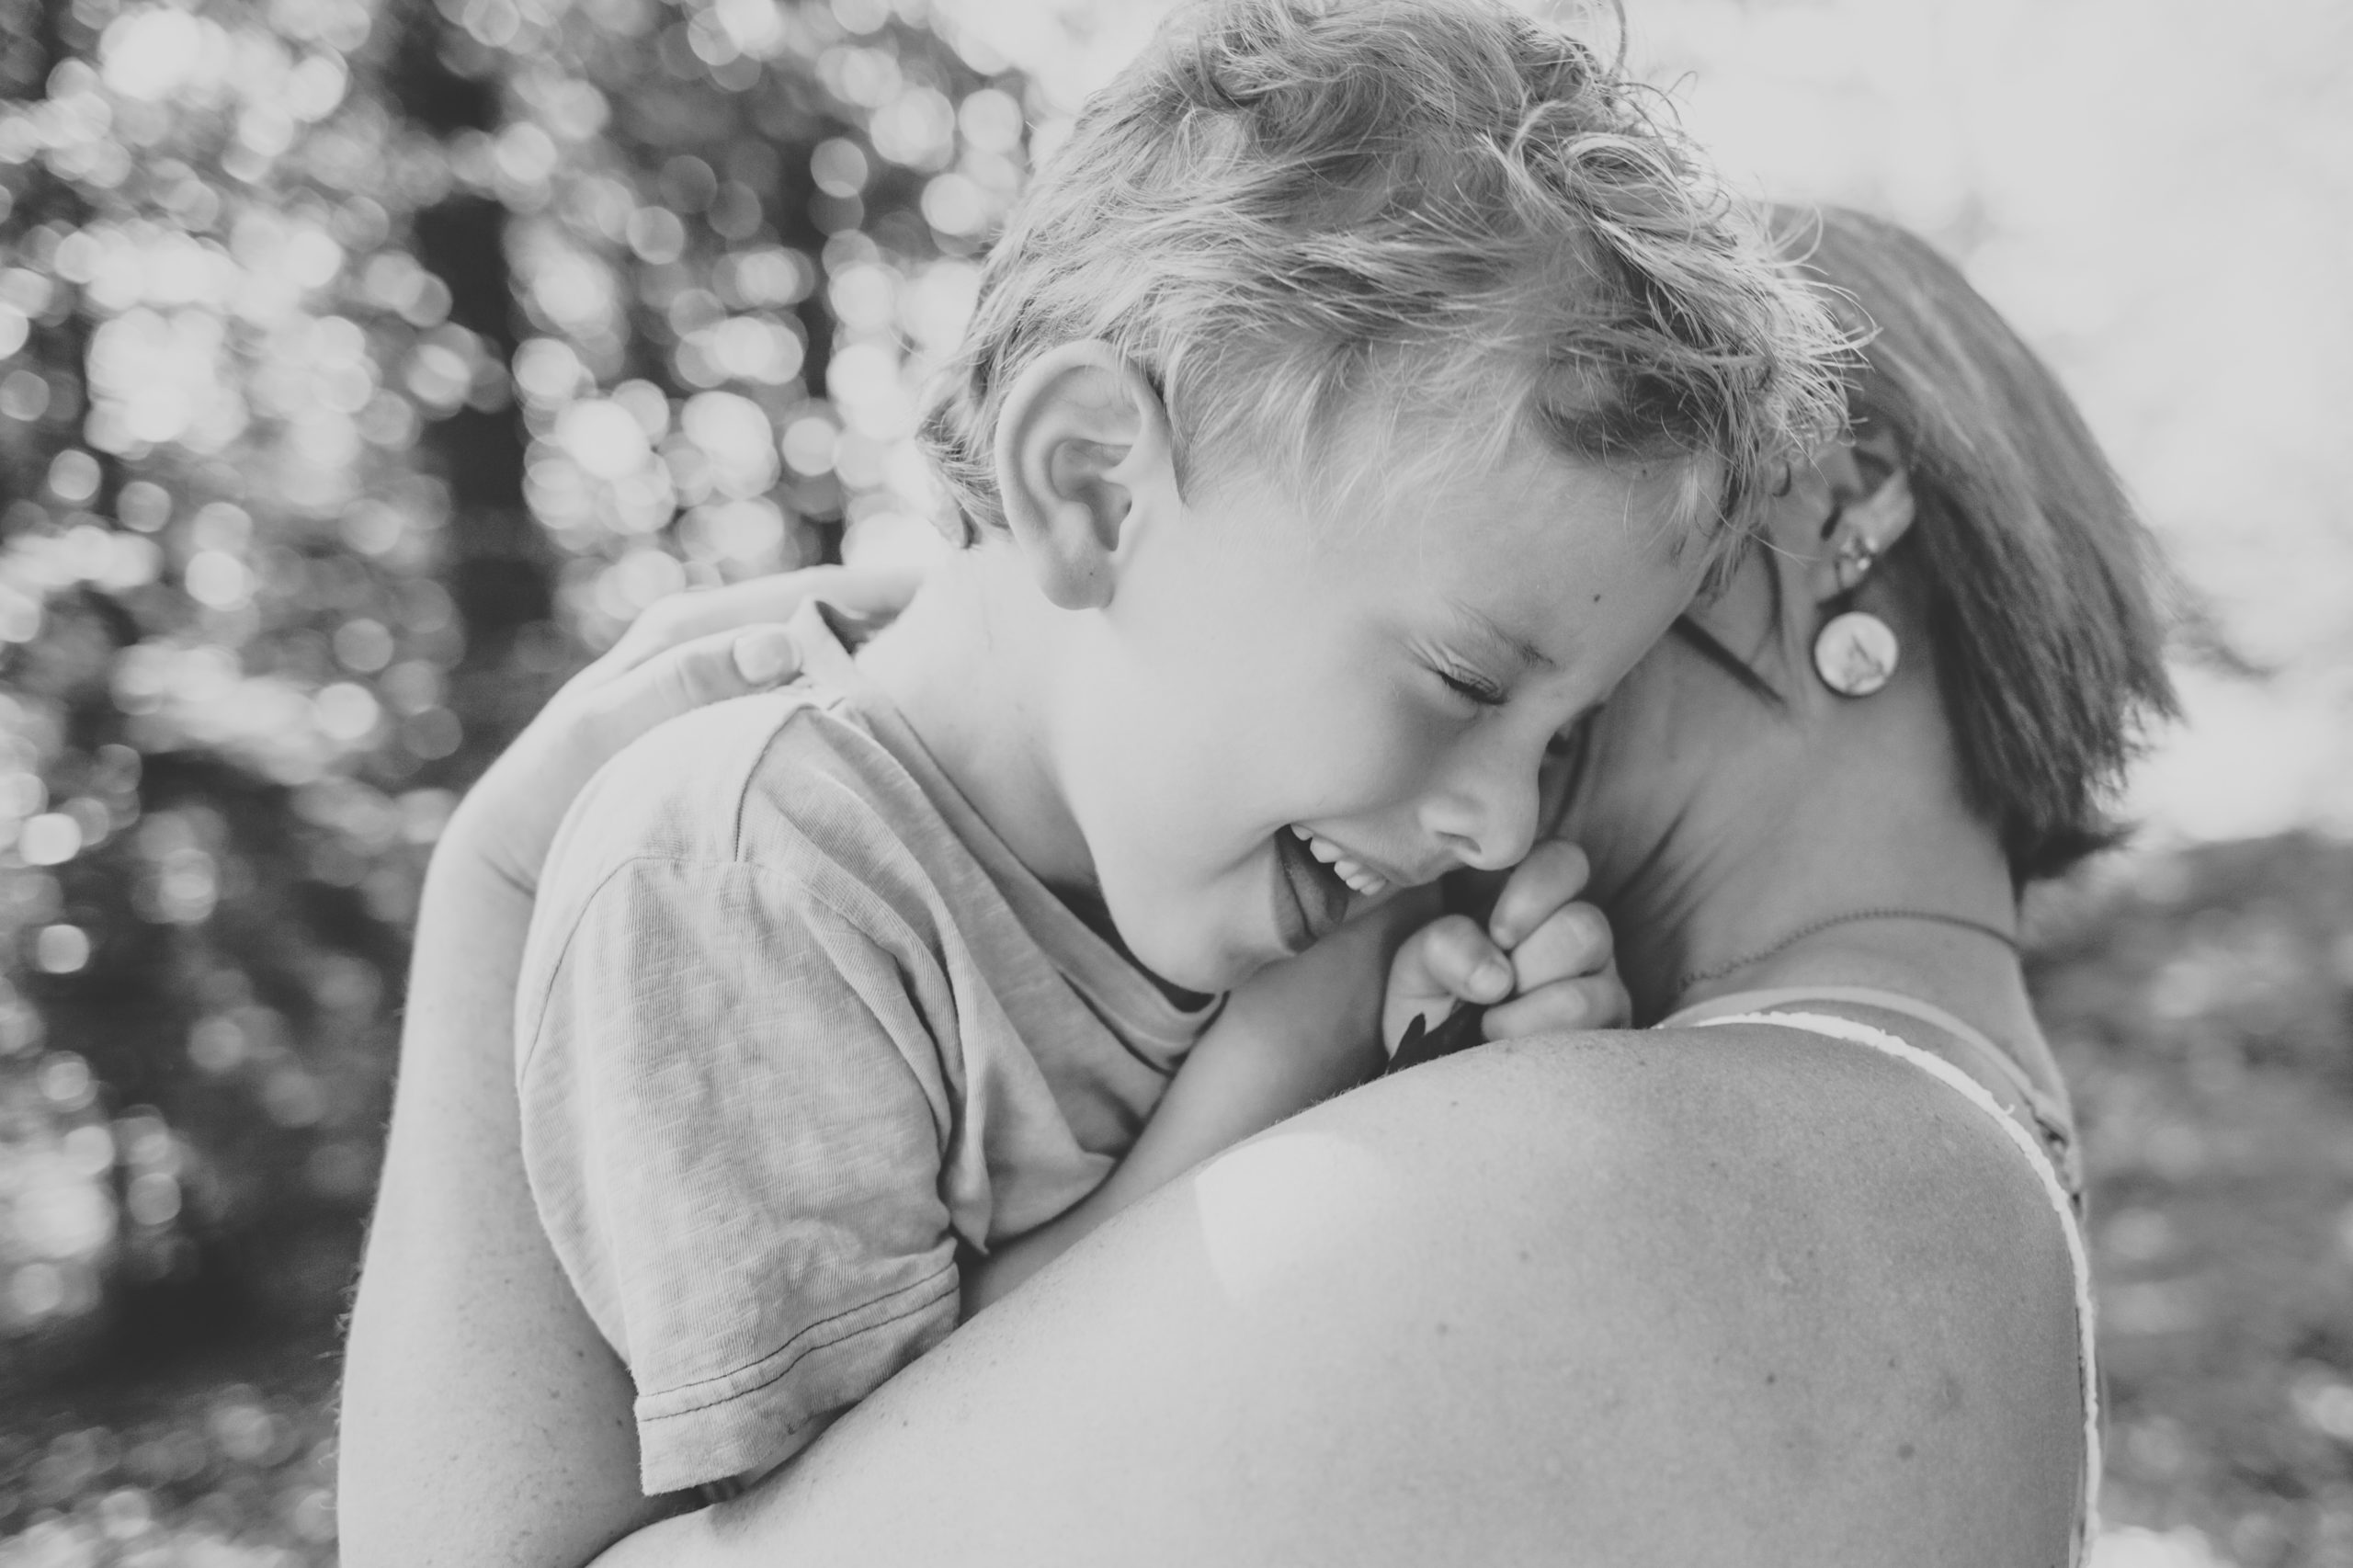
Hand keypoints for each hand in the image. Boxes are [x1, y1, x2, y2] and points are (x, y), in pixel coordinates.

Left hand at [447, 564, 924, 896]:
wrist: (518, 850)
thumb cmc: (558, 791)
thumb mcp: (608, 731)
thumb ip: (687, 684)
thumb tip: (782, 641)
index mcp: (693, 623)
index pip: (820, 592)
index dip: (894, 592)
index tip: (970, 599)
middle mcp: (717, 638)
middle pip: (836, 616)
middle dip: (909, 621)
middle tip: (992, 633)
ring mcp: (730, 678)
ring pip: (833, 656)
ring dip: (892, 662)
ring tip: (969, 674)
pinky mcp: (737, 720)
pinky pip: (817, 695)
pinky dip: (861, 699)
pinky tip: (909, 724)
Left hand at [1382, 841, 1627, 1052]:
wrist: (1444, 1073)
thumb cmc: (1435, 1007)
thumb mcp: (1419, 968)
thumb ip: (1442, 946)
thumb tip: (1497, 977)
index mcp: (1529, 898)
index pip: (1565, 862)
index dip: (1537, 890)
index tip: (1498, 932)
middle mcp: (1574, 932)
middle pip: (1585, 925)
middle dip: (1528, 965)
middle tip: (1492, 992)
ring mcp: (1600, 981)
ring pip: (1592, 986)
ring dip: (1531, 1009)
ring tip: (1493, 1025)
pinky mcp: (1611, 1029)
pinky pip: (1595, 1028)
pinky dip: (1542, 1038)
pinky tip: (1514, 1048)